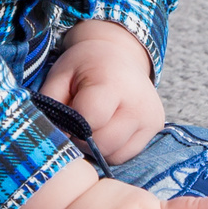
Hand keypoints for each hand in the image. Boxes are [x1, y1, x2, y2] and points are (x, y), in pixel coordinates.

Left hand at [39, 18, 164, 163]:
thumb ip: (51, 104)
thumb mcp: (60, 76)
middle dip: (82, 139)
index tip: (63, 117)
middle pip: (102, 143)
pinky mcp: (156, 129)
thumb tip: (53, 136)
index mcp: (113, 84)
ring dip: (95, 147)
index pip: (89, 120)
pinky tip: (105, 129)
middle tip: (75, 123)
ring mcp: (150, 119)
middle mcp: (138, 104)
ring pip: (113, 154)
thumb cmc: (85, 66)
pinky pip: (124, 154)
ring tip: (92, 124)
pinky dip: (109, 149)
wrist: (119, 54)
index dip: (70, 125)